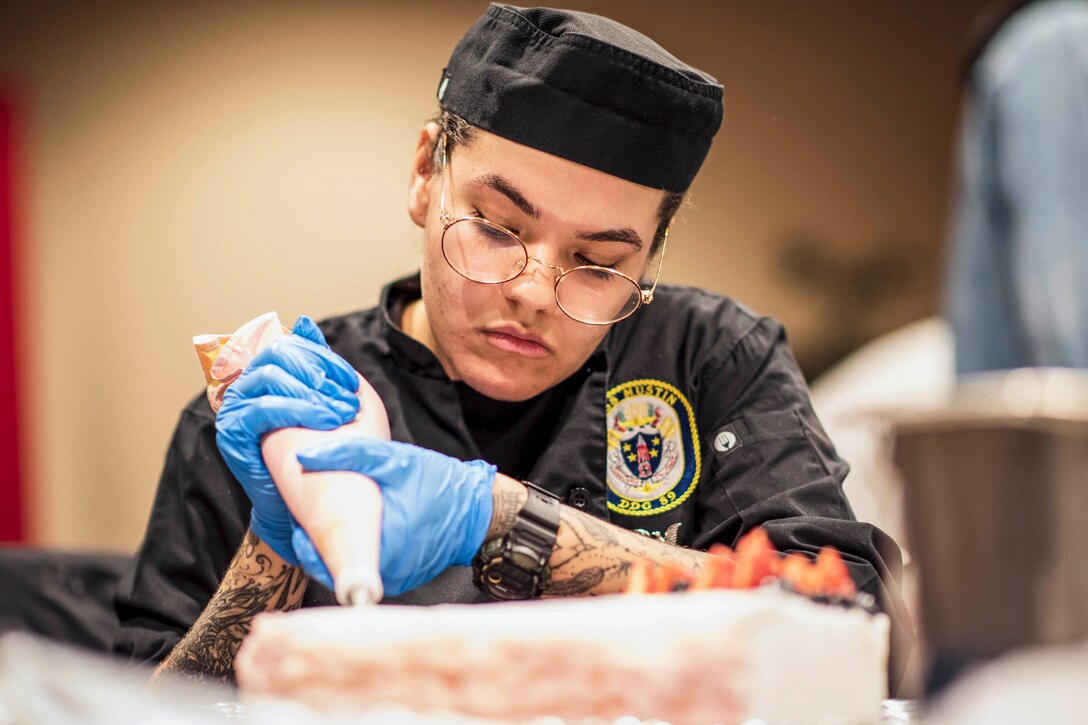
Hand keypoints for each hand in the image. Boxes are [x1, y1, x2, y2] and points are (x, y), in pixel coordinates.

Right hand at [215, 316, 359, 563]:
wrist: (302, 497)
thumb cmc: (316, 447)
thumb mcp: (322, 398)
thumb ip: (312, 361)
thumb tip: (304, 322)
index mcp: (264, 372)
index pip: (290, 345)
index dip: (323, 358)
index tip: (351, 382)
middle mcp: (244, 384)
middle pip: (277, 354)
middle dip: (318, 373)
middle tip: (348, 399)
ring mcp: (234, 407)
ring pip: (269, 377)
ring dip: (312, 393)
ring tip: (341, 414)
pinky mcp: (231, 432)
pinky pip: (262, 408)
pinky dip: (297, 410)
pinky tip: (324, 423)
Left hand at [295, 438, 494, 596]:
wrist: (476, 510)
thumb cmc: (439, 485)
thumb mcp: (395, 461)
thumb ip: (350, 454)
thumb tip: (304, 458)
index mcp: (384, 545)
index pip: (331, 560)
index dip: (308, 549)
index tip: (298, 530)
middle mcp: (389, 570)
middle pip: (337, 569)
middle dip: (318, 548)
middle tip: (307, 523)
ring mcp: (397, 579)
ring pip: (353, 572)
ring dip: (337, 554)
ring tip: (325, 528)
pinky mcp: (404, 579)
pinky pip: (371, 572)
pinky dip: (360, 556)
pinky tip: (353, 536)